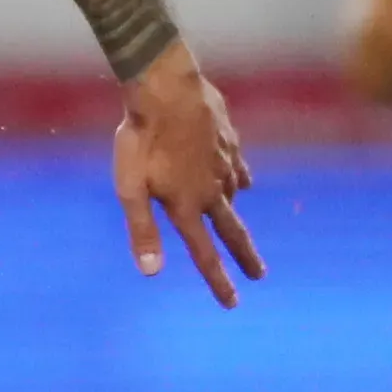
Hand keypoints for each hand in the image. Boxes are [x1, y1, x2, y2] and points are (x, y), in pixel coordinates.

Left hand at [113, 55, 264, 305]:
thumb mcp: (130, 187)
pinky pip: (238, 166)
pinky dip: (239, 177)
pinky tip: (240, 179)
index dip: (218, 282)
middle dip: (246, 256)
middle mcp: (212, 189)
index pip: (204, 254)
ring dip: (234, 212)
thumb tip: (151, 273)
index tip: (233, 303)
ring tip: (235, 224)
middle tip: (260, 274)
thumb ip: (142, 230)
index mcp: (186, 206)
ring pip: (234, 195)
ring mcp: (225, 163)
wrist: (167, 87)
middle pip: (233, 231)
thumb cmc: (141, 138)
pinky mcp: (229, 140)